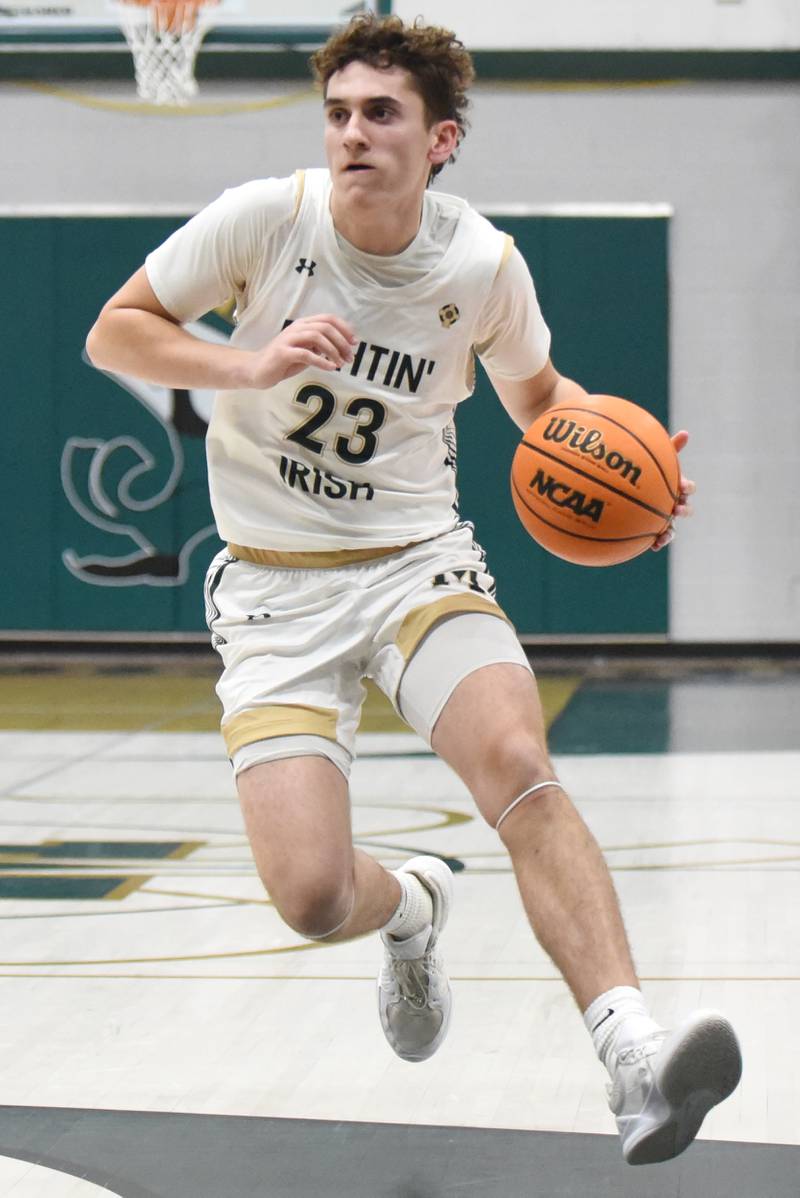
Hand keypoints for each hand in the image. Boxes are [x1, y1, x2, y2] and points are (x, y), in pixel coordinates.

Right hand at [243, 314, 356, 388]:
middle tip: (350, 357)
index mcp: (303, 325)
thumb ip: (319, 347)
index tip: (354, 342)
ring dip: (333, 351)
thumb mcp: (305, 352)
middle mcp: (297, 328)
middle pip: (325, 326)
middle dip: (342, 341)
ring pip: (317, 337)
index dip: (344, 328)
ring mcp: (289, 339)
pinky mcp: (283, 353)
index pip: (328, 319)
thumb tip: (339, 347)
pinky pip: (306, 354)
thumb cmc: (282, 362)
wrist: (256, 370)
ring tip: (340, 363)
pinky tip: (331, 368)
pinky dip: (321, 361)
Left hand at [651, 429, 694, 550]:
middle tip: (676, 509)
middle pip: (684, 509)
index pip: (688, 487)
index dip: (687, 487)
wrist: (624, 492)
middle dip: (683, 509)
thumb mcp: (653, 460)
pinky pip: (657, 538)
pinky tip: (652, 546)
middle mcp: (671, 503)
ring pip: (672, 528)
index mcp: (674, 487)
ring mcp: (662, 518)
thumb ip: (668, 449)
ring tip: (665, 533)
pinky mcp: (652, 530)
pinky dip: (657, 542)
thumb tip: (686, 432)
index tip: (682, 486)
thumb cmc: (642, 472)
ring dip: (671, 531)